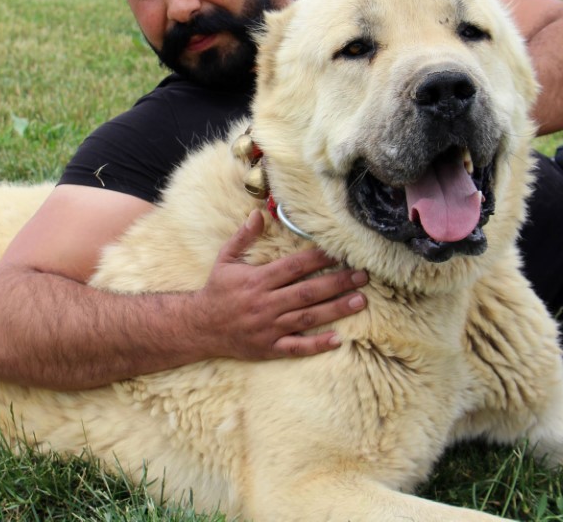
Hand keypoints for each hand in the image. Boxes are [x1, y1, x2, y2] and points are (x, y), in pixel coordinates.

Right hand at [197, 211, 367, 360]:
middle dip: (337, 283)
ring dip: (335, 309)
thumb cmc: (217, 290)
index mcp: (257, 281)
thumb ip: (243, 237)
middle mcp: (265, 304)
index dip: (318, 259)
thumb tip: (257, 214)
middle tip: (362, 276)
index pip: (293, 267)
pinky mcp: (269, 347)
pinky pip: (296, 347)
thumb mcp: (225, 259)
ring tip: (360, 300)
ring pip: (307, 318)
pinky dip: (316, 345)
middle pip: (307, 292)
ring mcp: (269, 328)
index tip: (340, 252)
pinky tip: (338, 340)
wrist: (200, 327)